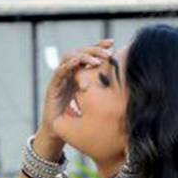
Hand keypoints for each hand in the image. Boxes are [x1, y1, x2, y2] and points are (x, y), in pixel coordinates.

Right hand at [37, 37, 114, 152]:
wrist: (58, 133)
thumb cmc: (78, 119)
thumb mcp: (95, 102)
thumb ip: (103, 91)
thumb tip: (125, 83)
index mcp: (79, 73)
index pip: (89, 54)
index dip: (100, 47)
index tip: (113, 44)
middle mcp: (69, 72)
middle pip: (81, 52)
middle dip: (94, 50)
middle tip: (108, 53)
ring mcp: (60, 79)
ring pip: (70, 58)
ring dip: (83, 58)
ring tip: (96, 62)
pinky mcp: (52, 87)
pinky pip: (60, 72)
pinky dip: (68, 66)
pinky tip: (77, 63)